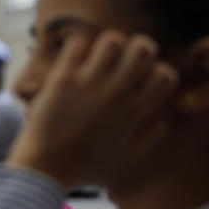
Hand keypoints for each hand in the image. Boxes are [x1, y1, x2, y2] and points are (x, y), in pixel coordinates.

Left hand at [6, 31, 178, 186]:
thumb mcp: (126, 158)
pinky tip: (76, 62)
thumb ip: (150, 136)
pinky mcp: (61, 77)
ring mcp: (88, 83)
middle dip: (139, 50)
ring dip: (109, 46)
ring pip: (112, 39)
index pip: (166, 75)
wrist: (43, 169)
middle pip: (143, 48)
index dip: (159, 73)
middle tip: (125, 61)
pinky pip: (77, 43)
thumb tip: (162, 115)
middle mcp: (114, 94)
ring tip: (99, 59)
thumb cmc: (84, 167)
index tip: (145, 81)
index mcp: (133, 113)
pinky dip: (79, 48)